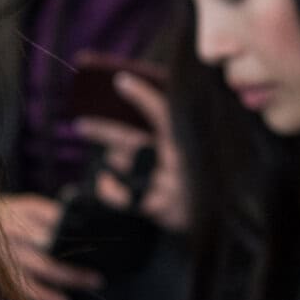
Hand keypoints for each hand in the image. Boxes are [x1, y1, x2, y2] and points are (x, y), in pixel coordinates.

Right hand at [0, 193, 101, 299]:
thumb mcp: (21, 207)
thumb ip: (48, 214)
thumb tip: (83, 223)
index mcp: (23, 208)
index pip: (56, 215)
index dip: (79, 225)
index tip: (102, 234)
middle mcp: (14, 229)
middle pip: (51, 241)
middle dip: (79, 252)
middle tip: (104, 261)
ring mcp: (6, 251)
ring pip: (42, 266)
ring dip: (69, 276)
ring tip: (94, 282)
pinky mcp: (0, 271)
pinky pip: (24, 287)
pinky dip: (45, 297)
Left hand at [76, 72, 189, 232]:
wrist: (219, 219)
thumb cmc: (202, 175)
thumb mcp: (193, 146)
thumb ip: (172, 128)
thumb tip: (133, 101)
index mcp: (188, 141)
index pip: (161, 112)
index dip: (140, 95)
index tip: (119, 80)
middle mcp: (178, 161)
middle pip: (130, 142)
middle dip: (102, 131)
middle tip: (80, 126)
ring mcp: (169, 186)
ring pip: (125, 166)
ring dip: (114, 160)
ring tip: (115, 160)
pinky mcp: (162, 208)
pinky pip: (124, 197)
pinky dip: (110, 190)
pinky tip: (105, 183)